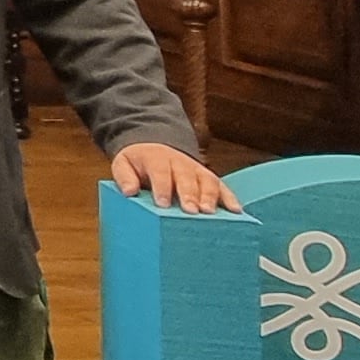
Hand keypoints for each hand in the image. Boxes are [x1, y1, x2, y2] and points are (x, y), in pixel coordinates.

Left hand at [107, 140, 238, 212]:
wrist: (155, 146)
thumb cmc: (139, 163)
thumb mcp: (124, 164)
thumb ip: (124, 177)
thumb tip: (129, 191)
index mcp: (157, 159)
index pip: (161, 172)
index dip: (163, 188)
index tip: (164, 204)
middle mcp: (180, 163)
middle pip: (186, 177)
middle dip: (190, 194)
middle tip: (192, 211)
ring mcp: (197, 169)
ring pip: (207, 180)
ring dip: (210, 197)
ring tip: (210, 213)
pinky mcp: (209, 177)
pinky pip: (221, 186)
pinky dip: (230, 197)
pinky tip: (236, 211)